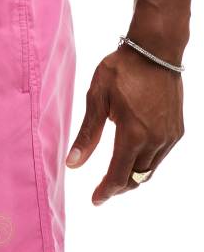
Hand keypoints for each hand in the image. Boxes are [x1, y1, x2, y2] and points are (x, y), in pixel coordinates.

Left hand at [65, 44, 183, 204]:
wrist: (155, 51)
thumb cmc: (122, 70)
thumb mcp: (97, 98)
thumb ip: (87, 134)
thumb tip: (73, 164)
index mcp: (133, 134)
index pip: (118, 176)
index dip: (105, 191)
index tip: (95, 200)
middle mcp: (156, 140)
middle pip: (136, 178)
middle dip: (118, 187)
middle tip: (102, 190)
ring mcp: (170, 136)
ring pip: (150, 170)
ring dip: (132, 176)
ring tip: (115, 176)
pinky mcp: (177, 130)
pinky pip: (160, 157)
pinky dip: (146, 163)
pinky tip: (132, 156)